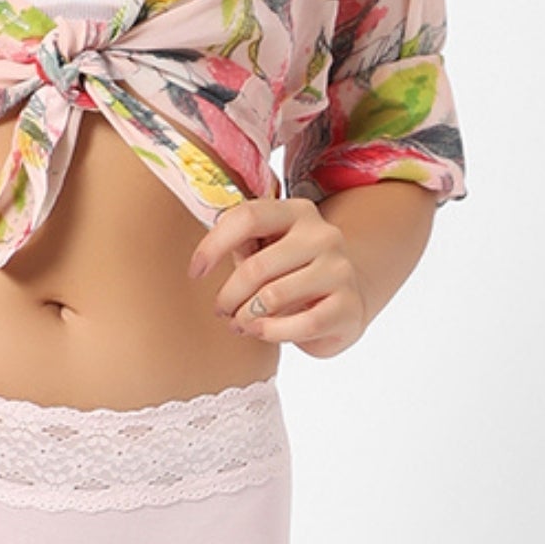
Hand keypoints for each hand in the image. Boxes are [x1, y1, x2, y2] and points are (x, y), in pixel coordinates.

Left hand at [188, 196, 370, 359]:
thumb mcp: (267, 251)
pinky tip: (259, 332)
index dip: (214, 245)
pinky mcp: (350, 305)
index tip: (195, 272)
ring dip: (245, 316)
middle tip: (221, 310)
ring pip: (273, 296)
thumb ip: (242, 245)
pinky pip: (301, 324)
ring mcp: (340, 269)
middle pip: (257, 266)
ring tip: (238, 323)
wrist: (344, 303)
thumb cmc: (291, 275)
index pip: (247, 217)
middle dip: (229, 294)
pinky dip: (271, 332)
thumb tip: (204, 257)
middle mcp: (323, 234)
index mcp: (297, 211)